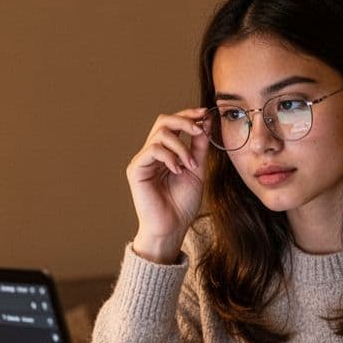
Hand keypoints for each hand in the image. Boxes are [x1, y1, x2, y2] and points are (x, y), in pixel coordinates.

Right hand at [127, 108, 210, 263]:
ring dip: (181, 146)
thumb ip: (199, 146)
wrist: (172, 227)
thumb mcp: (197, 169)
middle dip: (184, 121)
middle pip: (163, 121)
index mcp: (166, 152)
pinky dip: (170, 156)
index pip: (173, 124)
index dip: (189, 115)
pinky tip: (178, 170)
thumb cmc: (183, 203)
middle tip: (200, 130)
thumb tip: (206, 122)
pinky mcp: (136, 169)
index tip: (206, 114)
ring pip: (160, 134)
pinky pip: (153, 149)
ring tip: (190, 165)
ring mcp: (143, 160)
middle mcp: (152, 153)